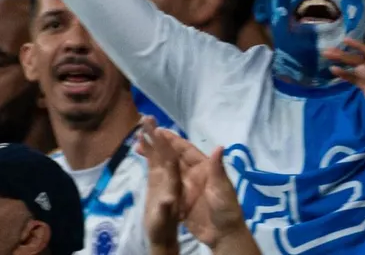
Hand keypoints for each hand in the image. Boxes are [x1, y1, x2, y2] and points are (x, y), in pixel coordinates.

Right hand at [141, 121, 249, 247]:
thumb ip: (217, 169)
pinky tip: (145, 170)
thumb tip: (220, 146)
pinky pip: (165, 185)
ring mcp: (185, 187)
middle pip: (173, 157)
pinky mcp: (179, 200)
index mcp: (203, 168)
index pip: (185, 150)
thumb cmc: (226, 208)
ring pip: (167, 169)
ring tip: (138, 148)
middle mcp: (192, 174)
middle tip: (143, 135)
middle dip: (159, 146)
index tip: (158, 130)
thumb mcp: (222, 188)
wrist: (223, 234)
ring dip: (155, 159)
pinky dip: (156, 177)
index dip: (173, 140)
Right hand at [324, 39, 364, 140]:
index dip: (359, 46)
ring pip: (356, 69)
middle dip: (345, 55)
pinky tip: (335, 71)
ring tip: (328, 57)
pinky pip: (356, 80)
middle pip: (360, 60)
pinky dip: (346, 75)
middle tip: (328, 51)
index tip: (345, 40)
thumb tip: (359, 67)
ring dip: (343, 63)